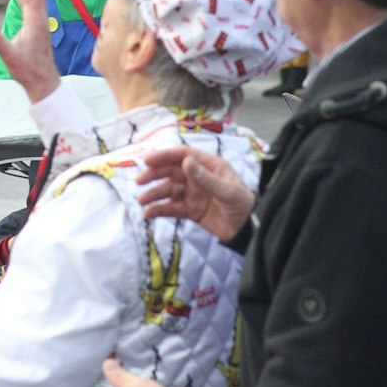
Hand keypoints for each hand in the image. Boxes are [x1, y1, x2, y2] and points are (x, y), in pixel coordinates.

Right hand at [135, 147, 252, 241]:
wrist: (247, 231)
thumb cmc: (243, 205)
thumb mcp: (227, 191)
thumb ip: (206, 179)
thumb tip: (186, 162)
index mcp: (209, 166)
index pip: (183, 156)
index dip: (164, 156)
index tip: (147, 160)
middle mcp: (198, 177)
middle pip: (171, 171)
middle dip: (154, 175)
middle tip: (139, 181)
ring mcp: (193, 193)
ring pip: (169, 190)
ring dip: (154, 194)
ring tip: (142, 201)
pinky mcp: (190, 210)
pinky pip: (171, 208)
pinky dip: (159, 210)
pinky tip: (149, 214)